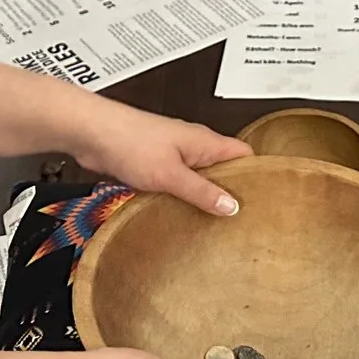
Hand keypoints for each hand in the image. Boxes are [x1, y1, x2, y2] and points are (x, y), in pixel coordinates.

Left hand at [74, 101, 251, 217]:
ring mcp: (173, 156)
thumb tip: (232, 205)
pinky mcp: (154, 166)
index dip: (258, 173)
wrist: (91, 133)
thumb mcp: (171, 174)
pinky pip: (177, 185)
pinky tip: (180, 217)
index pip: (244, 153)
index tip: (267, 198)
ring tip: (213, 225)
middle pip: (223, 169)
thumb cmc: (129, 140)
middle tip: (241, 221)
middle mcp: (193, 147)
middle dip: (231, 192)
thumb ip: (202, 191)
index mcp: (205, 141)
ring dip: (203, 198)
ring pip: (198, 179)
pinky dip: (181, 199)